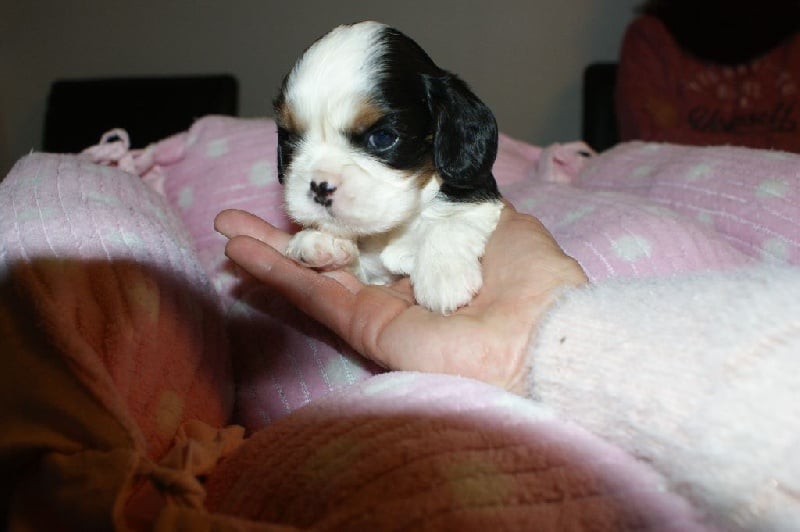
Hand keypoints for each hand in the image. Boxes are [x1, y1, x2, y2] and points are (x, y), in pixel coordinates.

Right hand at [214, 204, 586, 393]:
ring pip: (312, 277)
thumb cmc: (531, 278)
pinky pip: (315, 296)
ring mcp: (378, 311)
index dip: (335, 215)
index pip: (368, 236)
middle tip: (243, 214)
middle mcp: (398, 287)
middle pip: (330, 258)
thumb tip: (439, 180)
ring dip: (267, 252)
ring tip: (226, 227)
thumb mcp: (496, 221)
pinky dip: (277, 273)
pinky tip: (242, 250)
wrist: (539, 330)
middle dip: (286, 236)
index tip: (309, 191)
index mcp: (427, 260)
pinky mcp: (366, 329)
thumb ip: (458, 205)